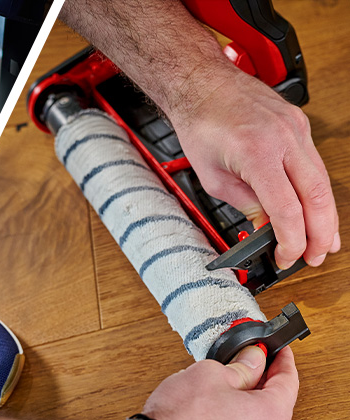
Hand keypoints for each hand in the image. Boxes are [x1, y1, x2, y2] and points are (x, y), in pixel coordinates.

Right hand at [142, 346, 298, 419]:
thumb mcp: (212, 374)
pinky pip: (243, 415)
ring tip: (232, 368)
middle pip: (274, 395)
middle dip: (264, 371)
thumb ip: (240, 364)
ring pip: (256, 406)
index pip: (288, 381)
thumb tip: (254, 357)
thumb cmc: (183, 413)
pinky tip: (221, 389)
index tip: (280, 347)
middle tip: (254, 353)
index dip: (283, 359)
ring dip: (248, 386)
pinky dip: (237, 400)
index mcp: (270, 412)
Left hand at [172, 69, 339, 268]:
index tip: (287, 257)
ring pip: (322, 180)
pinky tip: (313, 208)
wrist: (202, 83)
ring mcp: (296, 128)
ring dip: (324, 214)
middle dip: (320, 234)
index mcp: (257, 153)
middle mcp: (284, 138)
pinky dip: (315, 189)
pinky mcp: (299, 124)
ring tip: (320, 241)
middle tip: (315, 256)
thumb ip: (245, 203)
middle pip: (318, 197)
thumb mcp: (213, 176)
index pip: (287, 209)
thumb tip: (267, 228)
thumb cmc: (200, 123)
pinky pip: (314, 163)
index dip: (291, 241)